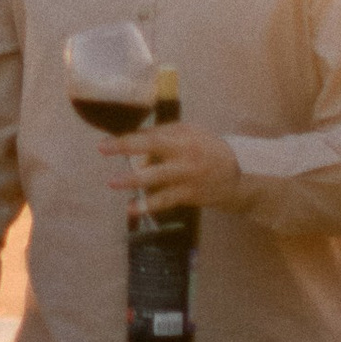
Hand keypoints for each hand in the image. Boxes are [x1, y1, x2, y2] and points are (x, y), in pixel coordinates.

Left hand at [102, 125, 243, 210]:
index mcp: (183, 137)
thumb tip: (134, 136)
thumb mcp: (190, 133)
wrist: (239, 175)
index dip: (127, 138)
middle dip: (125, 149)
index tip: (105, 143)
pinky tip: (132, 208)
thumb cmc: (208, 149)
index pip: (151, 135)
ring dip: (133, 180)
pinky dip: (148, 205)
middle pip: (152, 150)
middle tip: (102, 150)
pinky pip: (165, 201)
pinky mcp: (189, 196)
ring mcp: (187, 177)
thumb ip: (164, 133)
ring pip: (156, 179)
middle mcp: (184, 156)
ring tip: (112, 183)